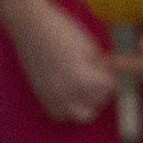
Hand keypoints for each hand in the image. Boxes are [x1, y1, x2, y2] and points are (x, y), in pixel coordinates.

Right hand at [6, 0, 117, 123]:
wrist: (30, 26)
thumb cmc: (63, 31)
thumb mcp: (90, 47)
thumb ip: (101, 67)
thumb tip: (110, 76)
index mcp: (82, 79)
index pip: (109, 89)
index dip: (112, 78)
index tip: (109, 71)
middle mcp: (66, 93)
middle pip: (95, 106)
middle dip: (101, 94)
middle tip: (99, 80)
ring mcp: (51, 96)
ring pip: (77, 116)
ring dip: (84, 106)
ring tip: (84, 89)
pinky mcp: (40, 95)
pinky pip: (57, 114)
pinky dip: (66, 109)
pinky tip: (69, 93)